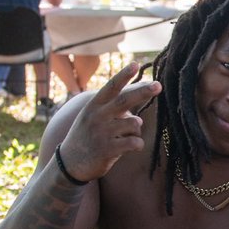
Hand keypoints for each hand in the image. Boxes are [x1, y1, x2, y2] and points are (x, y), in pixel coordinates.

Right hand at [57, 63, 160, 181]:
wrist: (69, 163)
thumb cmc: (87, 136)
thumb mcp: (93, 117)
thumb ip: (113, 108)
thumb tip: (138, 98)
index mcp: (94, 105)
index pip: (111, 87)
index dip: (124, 75)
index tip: (136, 64)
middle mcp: (97, 116)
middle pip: (124, 101)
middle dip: (142, 92)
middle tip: (158, 85)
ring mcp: (101, 133)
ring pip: (133, 124)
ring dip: (137, 129)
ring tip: (127, 135)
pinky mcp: (107, 149)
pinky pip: (134, 142)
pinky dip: (138, 144)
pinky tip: (132, 146)